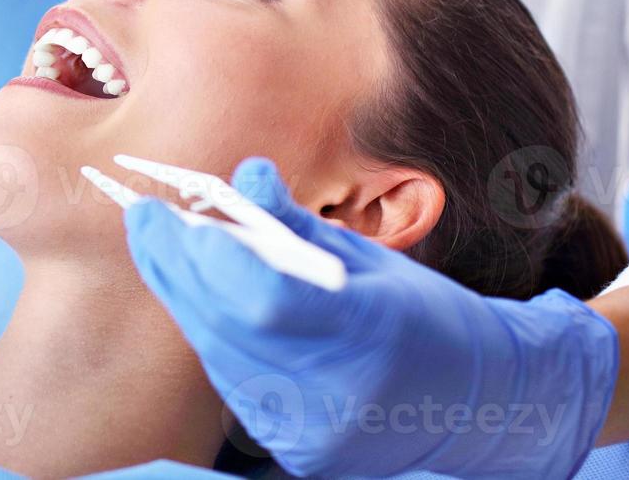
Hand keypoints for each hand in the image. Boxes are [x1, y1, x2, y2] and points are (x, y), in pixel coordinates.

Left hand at [125, 159, 618, 479]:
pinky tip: (205, 304)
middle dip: (176, 268)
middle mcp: (342, 391)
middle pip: (228, 326)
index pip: (264, 297)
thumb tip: (246, 177)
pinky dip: (217, 341)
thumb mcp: (372, 258)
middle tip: (144, 223)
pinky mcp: (305, 453)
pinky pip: (238, 388)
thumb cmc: (427, 316)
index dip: (205, 256)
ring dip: (188, 301)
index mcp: (371, 330)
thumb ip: (299, 225)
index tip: (162, 214)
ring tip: (166, 254)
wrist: (484, 403)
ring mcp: (320, 430)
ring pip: (223, 357)